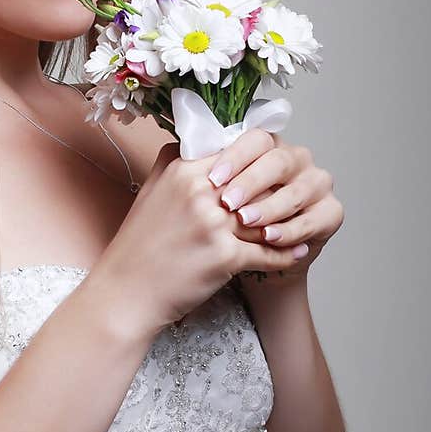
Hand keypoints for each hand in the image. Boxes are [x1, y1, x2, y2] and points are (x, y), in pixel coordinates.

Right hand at [90, 141, 319, 335]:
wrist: (126, 292)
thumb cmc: (138, 246)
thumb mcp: (151, 191)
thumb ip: (174, 162)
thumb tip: (195, 139)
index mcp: (183, 171)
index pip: (237, 151)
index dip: (259, 161)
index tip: (274, 170)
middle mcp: (199, 192)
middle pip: (258, 181)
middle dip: (279, 190)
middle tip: (298, 196)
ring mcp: (213, 224)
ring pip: (266, 215)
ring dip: (288, 223)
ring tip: (304, 224)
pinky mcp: (224, 256)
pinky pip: (267, 252)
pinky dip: (286, 254)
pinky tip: (299, 253)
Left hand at [207, 131, 343, 286]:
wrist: (246, 260)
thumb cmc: (223, 224)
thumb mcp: (206, 196)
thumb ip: (200, 168)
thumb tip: (181, 148)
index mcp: (266, 147)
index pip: (255, 140)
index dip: (235, 157)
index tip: (213, 179)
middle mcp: (296, 159)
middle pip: (279, 160)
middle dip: (252, 182)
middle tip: (228, 203)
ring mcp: (317, 184)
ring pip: (298, 189)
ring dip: (271, 207)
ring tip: (247, 222)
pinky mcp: (330, 212)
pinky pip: (314, 219)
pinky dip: (291, 230)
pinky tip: (270, 238)